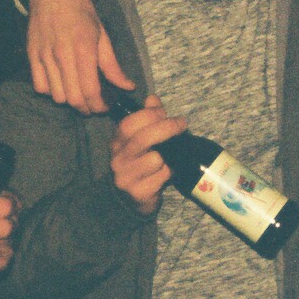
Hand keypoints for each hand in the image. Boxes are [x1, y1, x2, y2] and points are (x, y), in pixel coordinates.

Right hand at [26, 0, 134, 113]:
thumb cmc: (81, 11)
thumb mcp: (102, 35)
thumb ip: (112, 65)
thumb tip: (127, 87)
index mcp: (84, 48)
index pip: (90, 90)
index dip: (99, 105)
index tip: (105, 106)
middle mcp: (62, 54)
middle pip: (73, 98)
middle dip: (86, 108)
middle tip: (94, 105)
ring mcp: (44, 56)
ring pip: (56, 95)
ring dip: (69, 100)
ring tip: (77, 94)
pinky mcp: (32, 55)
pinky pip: (39, 86)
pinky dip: (51, 91)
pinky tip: (60, 84)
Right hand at [110, 96, 185, 213]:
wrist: (128, 199)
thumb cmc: (138, 165)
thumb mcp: (138, 141)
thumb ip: (145, 119)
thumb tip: (153, 99)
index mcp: (117, 142)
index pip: (129, 123)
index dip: (150, 114)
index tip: (166, 113)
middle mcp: (118, 158)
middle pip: (143, 138)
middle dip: (166, 128)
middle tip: (181, 124)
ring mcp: (126, 176)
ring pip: (155, 159)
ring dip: (168, 157)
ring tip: (168, 159)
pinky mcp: (138, 192)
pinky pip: (162, 177)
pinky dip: (169, 173)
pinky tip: (167, 173)